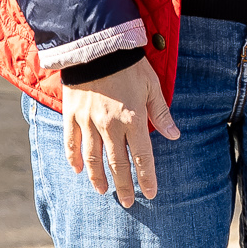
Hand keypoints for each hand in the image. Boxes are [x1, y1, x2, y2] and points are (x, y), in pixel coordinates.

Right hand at [60, 59, 178, 208]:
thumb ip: (161, 113)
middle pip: (117, 164)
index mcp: (133, 119)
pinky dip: (74, 158)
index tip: (150, 194)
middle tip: (127, 202)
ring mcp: (88, 121)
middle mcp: (110, 125)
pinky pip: (71, 142)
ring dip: (98, 177)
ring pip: (93, 158)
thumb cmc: (128, 64)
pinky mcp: (72, 114)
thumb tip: (175, 135)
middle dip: (123, 186)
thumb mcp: (151, 86)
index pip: (142, 157)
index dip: (147, 178)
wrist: (96, 45)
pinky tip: (78, 170)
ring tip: (103, 191)